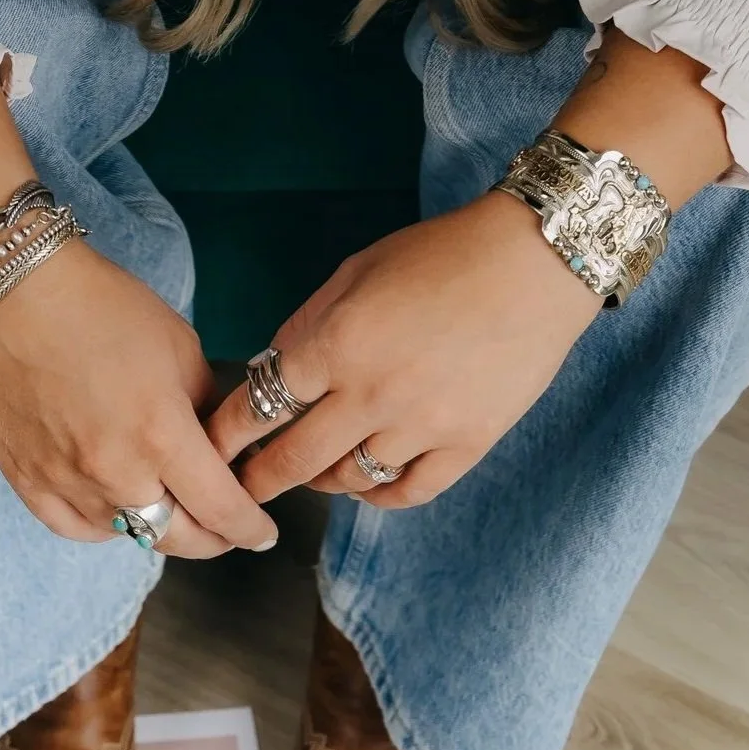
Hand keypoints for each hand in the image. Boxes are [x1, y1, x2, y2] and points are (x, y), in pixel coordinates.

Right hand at [0, 77, 274, 557]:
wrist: (11, 289)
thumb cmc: (100, 307)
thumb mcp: (180, 348)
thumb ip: (206, 408)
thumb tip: (221, 444)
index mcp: (162, 436)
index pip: (222, 510)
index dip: (249, 528)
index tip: (262, 532)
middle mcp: (116, 472)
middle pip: (179, 539)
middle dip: (213, 539)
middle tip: (225, 530)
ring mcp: (66, 482)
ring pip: (128, 535)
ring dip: (158, 528)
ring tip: (170, 509)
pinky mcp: (26, 481)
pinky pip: (76, 528)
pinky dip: (105, 526)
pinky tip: (117, 510)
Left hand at [204, 29, 732, 509]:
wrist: (537, 260)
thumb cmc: (442, 254)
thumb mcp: (357, 270)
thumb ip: (307, 324)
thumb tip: (272, 370)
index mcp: (335, 344)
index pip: (258, 407)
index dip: (226, 437)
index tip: (211, 453)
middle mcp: (370, 394)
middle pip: (293, 460)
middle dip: (258, 481)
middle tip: (242, 492)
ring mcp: (421, 426)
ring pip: (349, 481)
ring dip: (322, 482)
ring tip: (315, 474)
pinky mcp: (466, 445)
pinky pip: (408, 492)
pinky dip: (379, 495)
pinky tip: (368, 485)